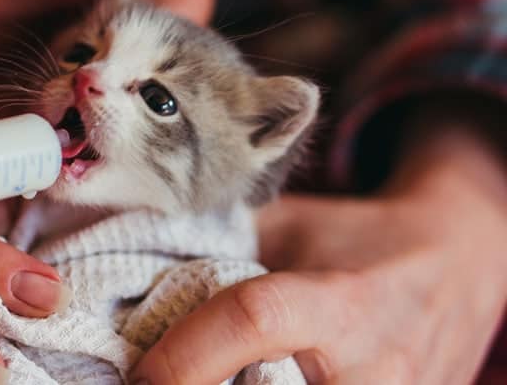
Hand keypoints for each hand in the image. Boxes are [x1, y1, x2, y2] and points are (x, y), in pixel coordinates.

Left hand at [131, 120, 506, 383]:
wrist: (453, 268)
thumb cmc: (358, 239)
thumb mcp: (288, 225)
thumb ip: (222, 247)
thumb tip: (141, 273)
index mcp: (340, 300)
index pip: (252, 321)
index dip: (185, 354)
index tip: (141, 373)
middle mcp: (372, 369)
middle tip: (165, 381)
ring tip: (208, 377)